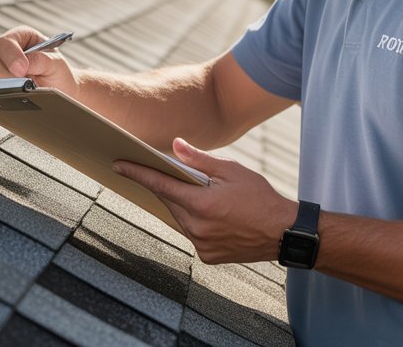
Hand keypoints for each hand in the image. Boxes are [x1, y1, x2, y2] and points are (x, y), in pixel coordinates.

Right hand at [0, 26, 79, 95]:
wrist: (59, 92)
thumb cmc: (58, 73)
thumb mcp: (57, 64)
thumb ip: (41, 60)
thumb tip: (23, 64)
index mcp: (22, 37)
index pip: (7, 41)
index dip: (12, 56)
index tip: (22, 70)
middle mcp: (7, 50)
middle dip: (5, 74)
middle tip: (20, 85)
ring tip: (18, 92)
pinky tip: (9, 97)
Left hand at [113, 138, 296, 263]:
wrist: (284, 233)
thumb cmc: (261, 198)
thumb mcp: (232, 171)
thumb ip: (200, 160)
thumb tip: (175, 146)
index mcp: (201, 203)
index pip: (160, 185)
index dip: (137, 173)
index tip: (119, 165)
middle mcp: (197, 227)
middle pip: (169, 202)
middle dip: (166, 187)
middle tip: (165, 173)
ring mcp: (201, 244)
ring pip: (179, 219)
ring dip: (182, 205)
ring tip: (197, 194)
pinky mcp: (207, 256)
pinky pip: (191, 234)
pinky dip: (194, 222)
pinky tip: (211, 215)